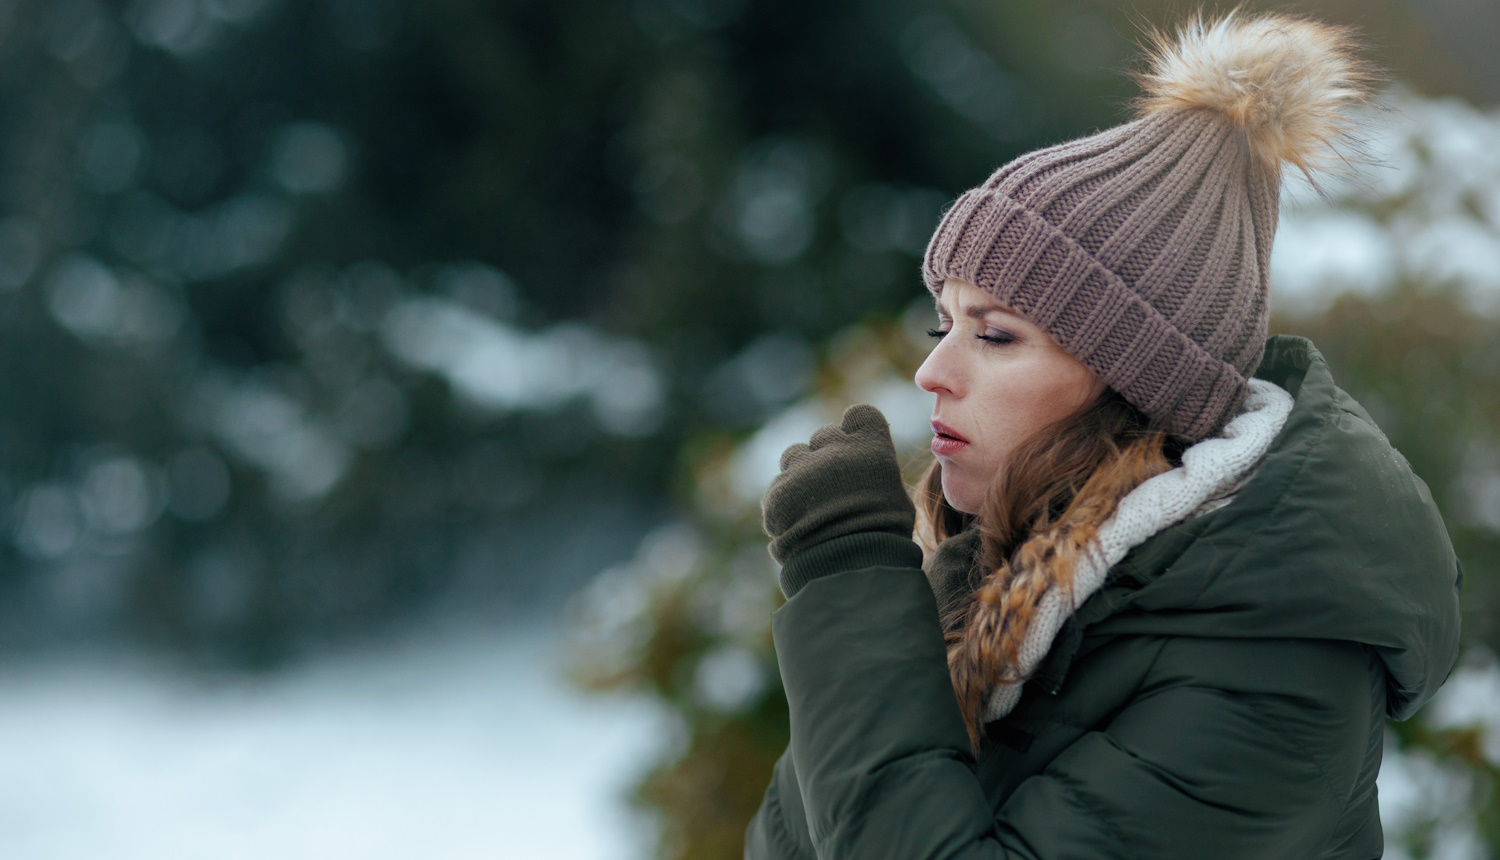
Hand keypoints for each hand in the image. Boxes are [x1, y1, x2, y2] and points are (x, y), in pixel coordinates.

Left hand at [761, 404, 916, 565]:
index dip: (855, 430)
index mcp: (870, 445)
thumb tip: (872, 474)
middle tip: (834, 488)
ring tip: (813, 506)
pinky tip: (799, 526)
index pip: (859, 415)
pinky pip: (779, 488)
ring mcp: (803, 467)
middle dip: (827, 455)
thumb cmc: (884, 536)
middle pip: (824, 436)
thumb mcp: (898, 500)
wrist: (848, 567)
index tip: (856, 448)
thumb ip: (880, 476)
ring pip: (794, 455)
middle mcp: (834, 448)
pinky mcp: (778, 490)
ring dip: (801, 473)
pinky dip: (785, 503)